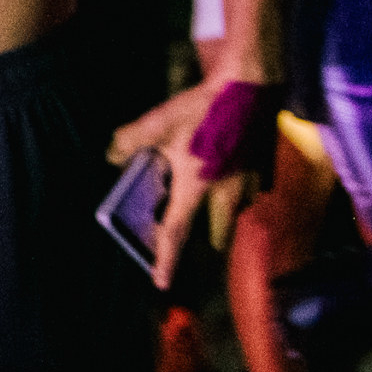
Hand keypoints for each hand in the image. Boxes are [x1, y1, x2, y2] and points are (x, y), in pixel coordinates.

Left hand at [110, 76, 258, 288]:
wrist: (247, 88)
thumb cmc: (201, 110)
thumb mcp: (157, 123)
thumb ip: (129, 141)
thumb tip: (111, 156)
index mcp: (195, 187)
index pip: (175, 230)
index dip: (165, 257)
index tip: (160, 283)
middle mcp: (224, 192)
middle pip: (212, 229)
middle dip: (202, 240)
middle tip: (190, 244)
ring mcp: (247, 182)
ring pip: (232, 212)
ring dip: (219, 218)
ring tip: (207, 214)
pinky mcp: (260, 168)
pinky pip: (247, 192)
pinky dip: (235, 192)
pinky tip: (227, 179)